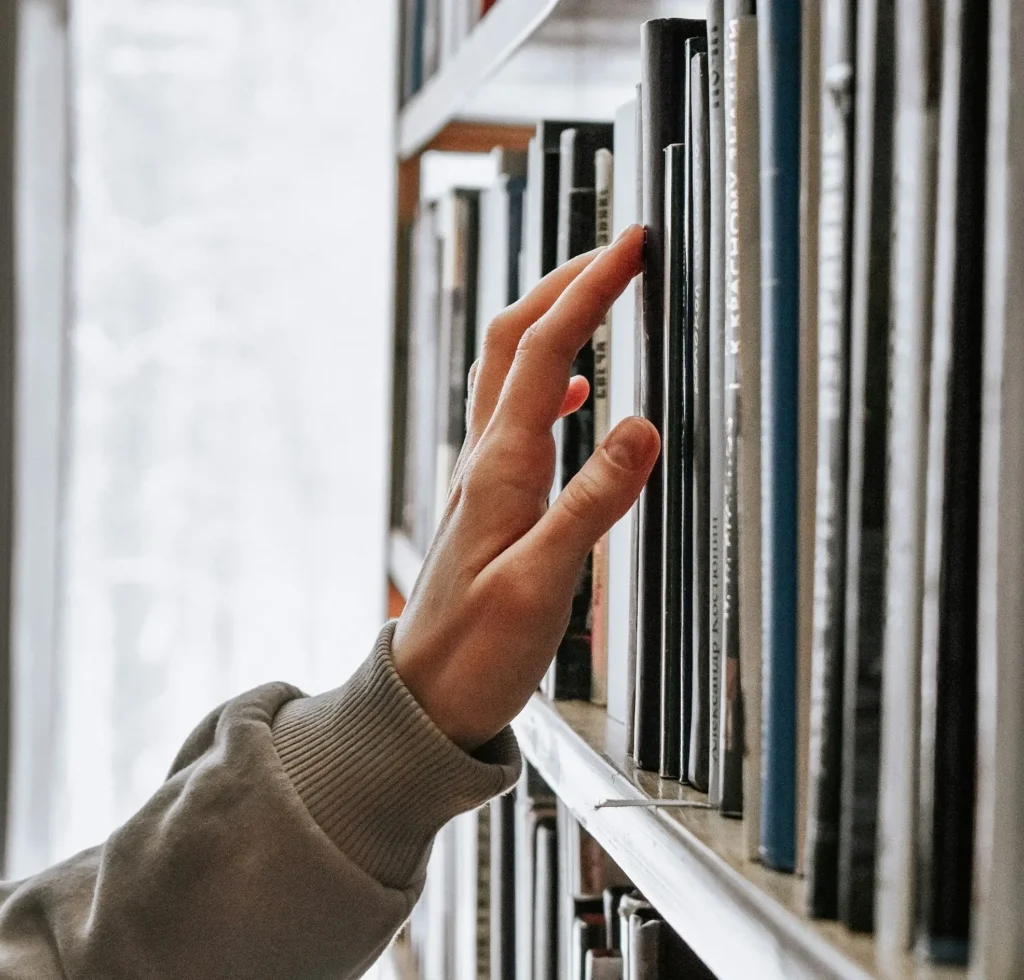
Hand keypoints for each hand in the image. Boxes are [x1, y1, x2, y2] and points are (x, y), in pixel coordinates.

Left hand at [391, 224, 658, 749]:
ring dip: (552, 321)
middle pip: (516, 340)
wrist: (426, 697)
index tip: (630, 246)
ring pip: (510, 370)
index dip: (588, 290)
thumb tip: (640, 427)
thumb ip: (591, 504)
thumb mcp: (541, 584)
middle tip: (618, 250)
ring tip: (598, 296)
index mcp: (500, 468)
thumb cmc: (476, 653)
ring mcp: (484, 476)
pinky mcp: (491, 499)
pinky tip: (575, 394)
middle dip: (565, 282)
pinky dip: (548, 382)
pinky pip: (515, 415)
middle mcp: (486, 459)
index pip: (546, 350)